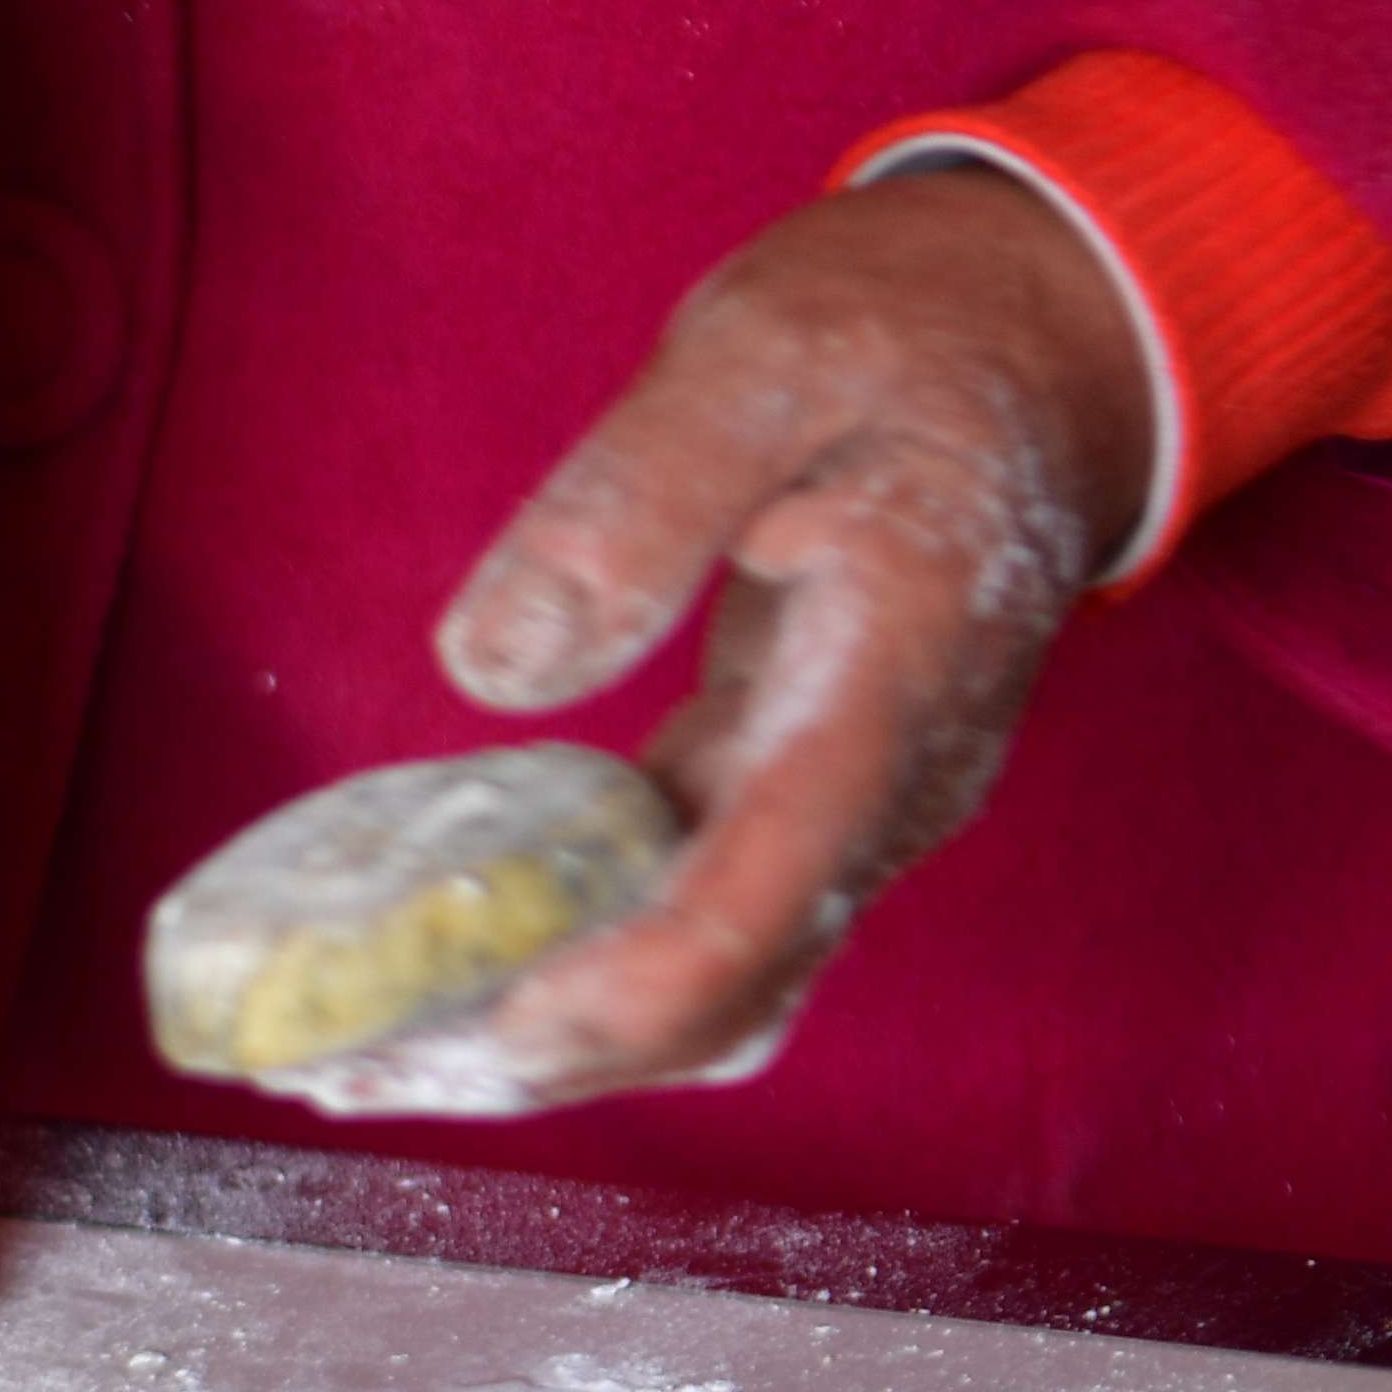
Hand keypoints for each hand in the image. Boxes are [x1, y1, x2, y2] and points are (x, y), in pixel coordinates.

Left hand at [420, 166, 1155, 1108]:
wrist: (1046, 339)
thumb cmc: (914, 325)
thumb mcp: (767, 350)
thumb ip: (636, 496)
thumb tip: (494, 662)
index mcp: (888, 688)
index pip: (760, 906)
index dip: (617, 994)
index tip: (469, 1023)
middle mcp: (884, 793)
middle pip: (723, 999)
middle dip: (541, 1055)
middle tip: (346, 1065)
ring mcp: (848, 811)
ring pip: (706, 989)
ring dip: (543, 1035)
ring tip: (361, 1048)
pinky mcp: (795, 798)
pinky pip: (686, 924)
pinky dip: (568, 959)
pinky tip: (443, 950)